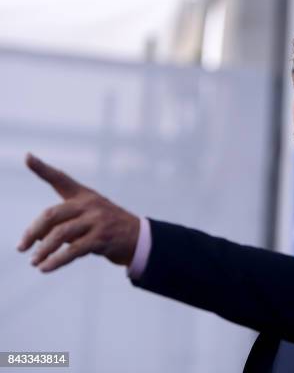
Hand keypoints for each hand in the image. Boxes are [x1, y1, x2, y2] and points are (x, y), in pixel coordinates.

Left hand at [18, 153, 139, 271]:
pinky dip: (56, 261)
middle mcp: (90, 204)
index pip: (61, 179)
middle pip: (52, 214)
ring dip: (43, 250)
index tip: (28, 156)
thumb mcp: (89, 217)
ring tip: (34, 262)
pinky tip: (45, 268)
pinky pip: (73, 250)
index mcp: (85, 196)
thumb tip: (36, 238)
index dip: (43, 168)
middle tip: (21, 248)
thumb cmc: (108, 227)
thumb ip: (64, 222)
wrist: (140, 238)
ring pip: (60, 234)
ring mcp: (97, 220)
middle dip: (33, 232)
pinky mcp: (102, 238)